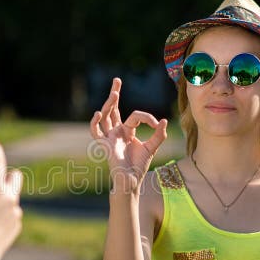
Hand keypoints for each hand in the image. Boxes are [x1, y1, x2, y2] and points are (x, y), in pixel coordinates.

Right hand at [89, 78, 167, 194]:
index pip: (135, 116)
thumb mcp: (152, 148)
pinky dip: (94, 123)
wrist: (132, 180)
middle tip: (117, 80)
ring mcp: (110, 137)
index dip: (147, 118)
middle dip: (114, 94)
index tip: (157, 124)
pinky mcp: (104, 145)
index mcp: (127, 131)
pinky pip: (95, 132)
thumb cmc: (139, 166)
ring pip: (106, 116)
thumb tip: (164, 121)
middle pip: (113, 109)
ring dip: (109, 104)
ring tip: (114, 93)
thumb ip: (158, 135)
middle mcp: (117, 132)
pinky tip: (98, 113)